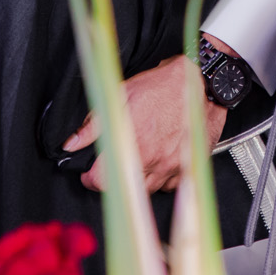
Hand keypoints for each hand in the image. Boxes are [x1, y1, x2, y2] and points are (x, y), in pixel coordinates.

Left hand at [63, 53, 226, 192]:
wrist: (203, 84)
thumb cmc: (164, 86)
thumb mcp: (122, 95)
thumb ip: (93, 124)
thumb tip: (72, 143)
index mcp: (134, 144)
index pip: (101, 181)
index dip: (90, 177)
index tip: (90, 171)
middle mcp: (154, 161)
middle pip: (123, 189)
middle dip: (113, 178)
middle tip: (114, 162)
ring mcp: (172, 168)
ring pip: (145, 190)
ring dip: (136, 178)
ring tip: (137, 157)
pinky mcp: (187, 168)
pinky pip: (167, 185)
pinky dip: (159, 177)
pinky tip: (157, 159)